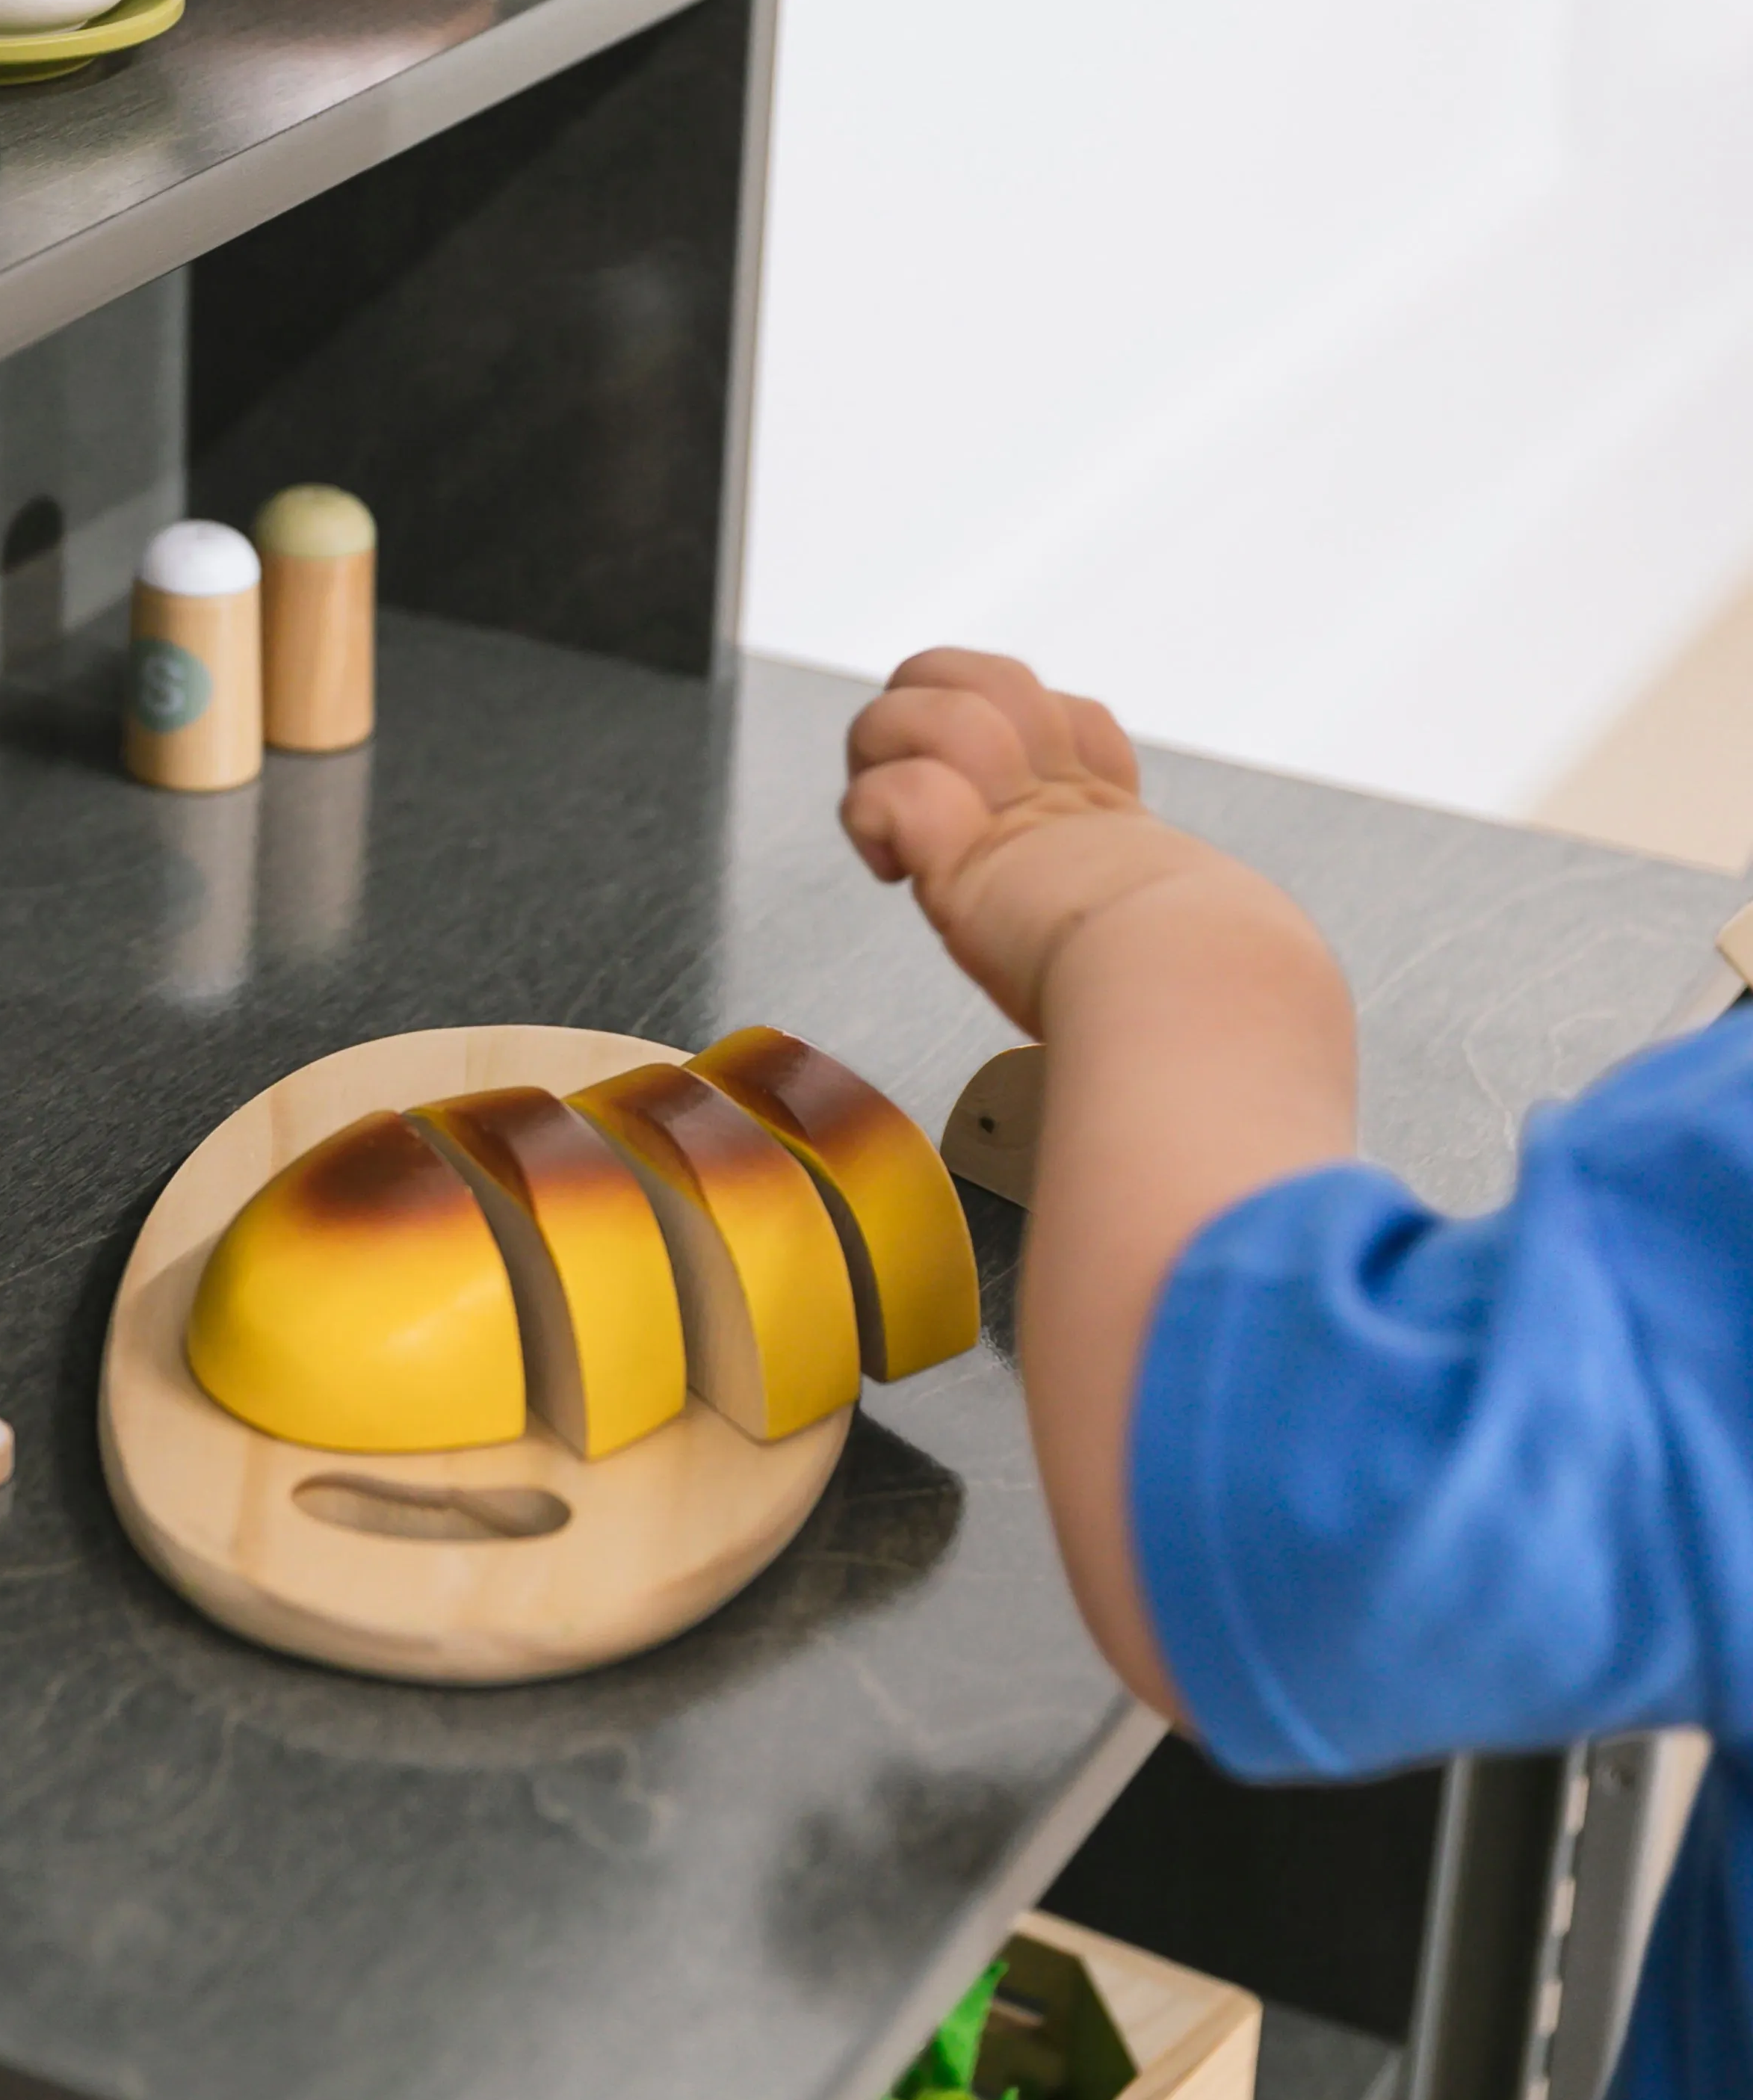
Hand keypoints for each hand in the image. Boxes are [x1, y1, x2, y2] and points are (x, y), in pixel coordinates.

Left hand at [841, 649, 1354, 1722]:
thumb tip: (1184, 1409)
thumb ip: (1162, 1222)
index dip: (1008, 751)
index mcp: (1119, 866)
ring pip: (931, 698)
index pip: (1069, 733)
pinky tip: (910, 868)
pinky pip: (901, 765)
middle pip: (985, 690)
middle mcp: (1073, 816)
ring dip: (900, 768)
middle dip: (929, 736)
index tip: (974, 841)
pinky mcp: (980, 821)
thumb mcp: (1172, 1147)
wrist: (1211, 1071)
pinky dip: (888, 810)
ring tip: (922, 852)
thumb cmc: (1201, 1122)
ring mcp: (1028, 803)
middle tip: (926, 834)